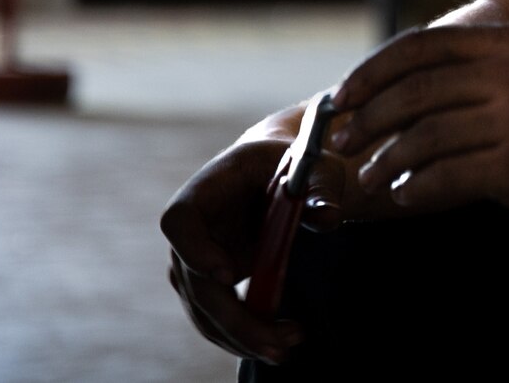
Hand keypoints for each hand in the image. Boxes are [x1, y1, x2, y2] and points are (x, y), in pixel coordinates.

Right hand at [161, 135, 317, 364]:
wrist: (283, 172)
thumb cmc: (294, 161)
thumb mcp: (312, 166)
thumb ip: (318, 189)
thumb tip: (328, 218)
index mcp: (206, 190)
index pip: (180, 222)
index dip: (196, 251)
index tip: (230, 275)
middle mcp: (192, 230)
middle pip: (194, 282)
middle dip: (233, 320)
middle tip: (275, 345)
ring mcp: (196, 260)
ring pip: (204, 310)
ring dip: (241, 337)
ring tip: (286, 348)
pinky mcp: (212, 283)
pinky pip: (218, 317)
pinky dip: (245, 335)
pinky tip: (279, 342)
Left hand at [327, 22, 508, 234]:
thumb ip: (470, 78)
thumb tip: (388, 96)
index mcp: (506, 44)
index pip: (420, 46)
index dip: (372, 72)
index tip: (342, 99)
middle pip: (414, 89)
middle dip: (367, 118)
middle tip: (340, 142)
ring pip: (424, 135)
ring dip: (386, 160)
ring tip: (370, 178)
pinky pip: (447, 175)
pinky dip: (417, 187)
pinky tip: (406, 194)